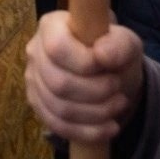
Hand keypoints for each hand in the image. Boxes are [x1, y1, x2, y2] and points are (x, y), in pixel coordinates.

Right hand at [25, 11, 144, 143]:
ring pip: (59, 108)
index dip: (85, 63)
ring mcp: (33, 80)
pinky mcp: (37, 105)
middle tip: (118, 89)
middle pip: (59, 83)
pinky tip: (109, 128)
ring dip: (96, 113)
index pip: (57, 47)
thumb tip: (102, 55)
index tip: (109, 68)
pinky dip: (88, 132)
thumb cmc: (114, 52)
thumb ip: (119, 44)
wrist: (110, 73)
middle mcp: (35, 51)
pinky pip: (58, 126)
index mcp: (51, 26)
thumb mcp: (126, 42)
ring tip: (118, 106)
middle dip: (97, 93)